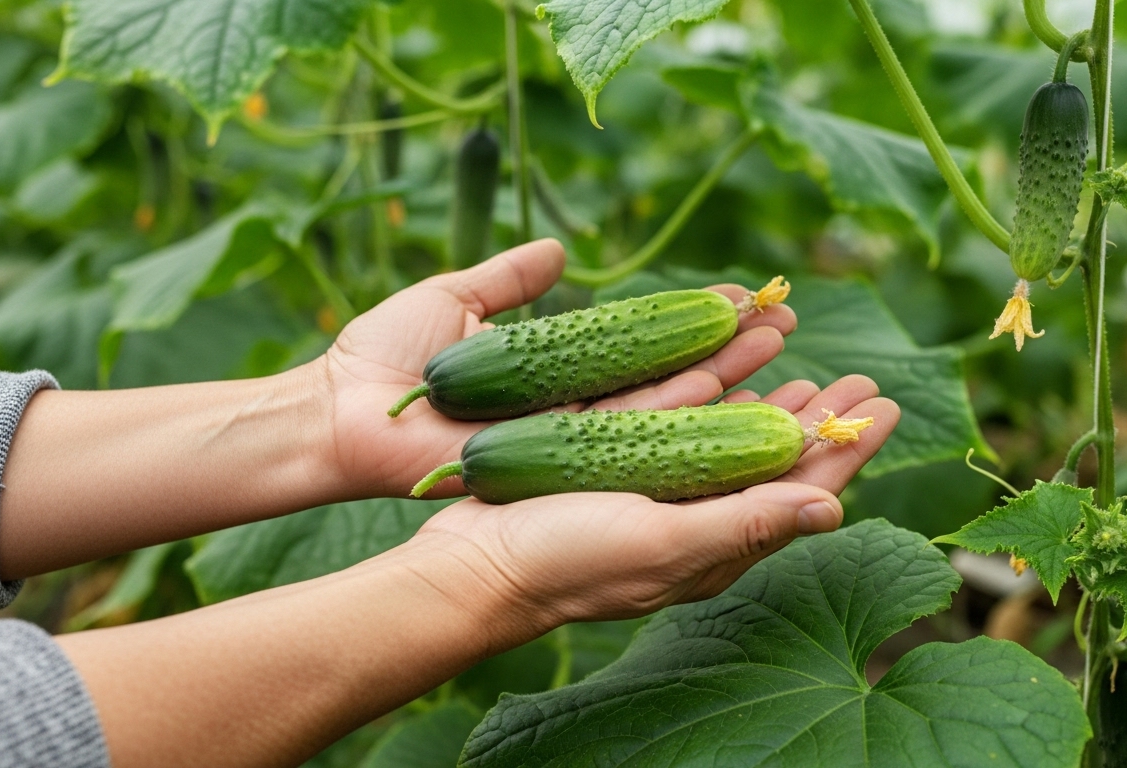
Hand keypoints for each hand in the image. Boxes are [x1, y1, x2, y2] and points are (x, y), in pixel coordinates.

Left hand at [307, 239, 797, 498]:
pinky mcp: (560, 469)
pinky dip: (686, 420)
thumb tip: (559, 252)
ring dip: (727, 380)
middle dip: (732, 350)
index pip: (643, 341)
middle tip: (787, 320)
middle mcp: (576, 411)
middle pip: (670, 376)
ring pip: (665, 409)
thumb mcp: (455, 300)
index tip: (747, 295)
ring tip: (782, 349)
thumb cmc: (382, 359)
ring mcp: (571, 444)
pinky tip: (737, 395)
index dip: (696, 322)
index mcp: (556, 372)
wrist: (339, 417)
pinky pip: (634, 443)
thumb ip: (509, 277)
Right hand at [405, 375, 897, 642]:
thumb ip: (748, 524)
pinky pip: (668, 410)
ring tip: (797, 346)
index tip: (884, 406)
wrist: (473, 565)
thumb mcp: (664, 545)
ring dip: (762, 387)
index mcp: (718, 542)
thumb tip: (835, 507)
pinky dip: (700, 380)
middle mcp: (693, 512)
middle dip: (817, 417)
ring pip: (723, 426)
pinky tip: (723, 359)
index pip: (801, 491)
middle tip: (859, 377)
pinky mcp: (612, 458)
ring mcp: (652, 483)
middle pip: (772, 456)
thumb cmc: (569, 567)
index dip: (846, 449)